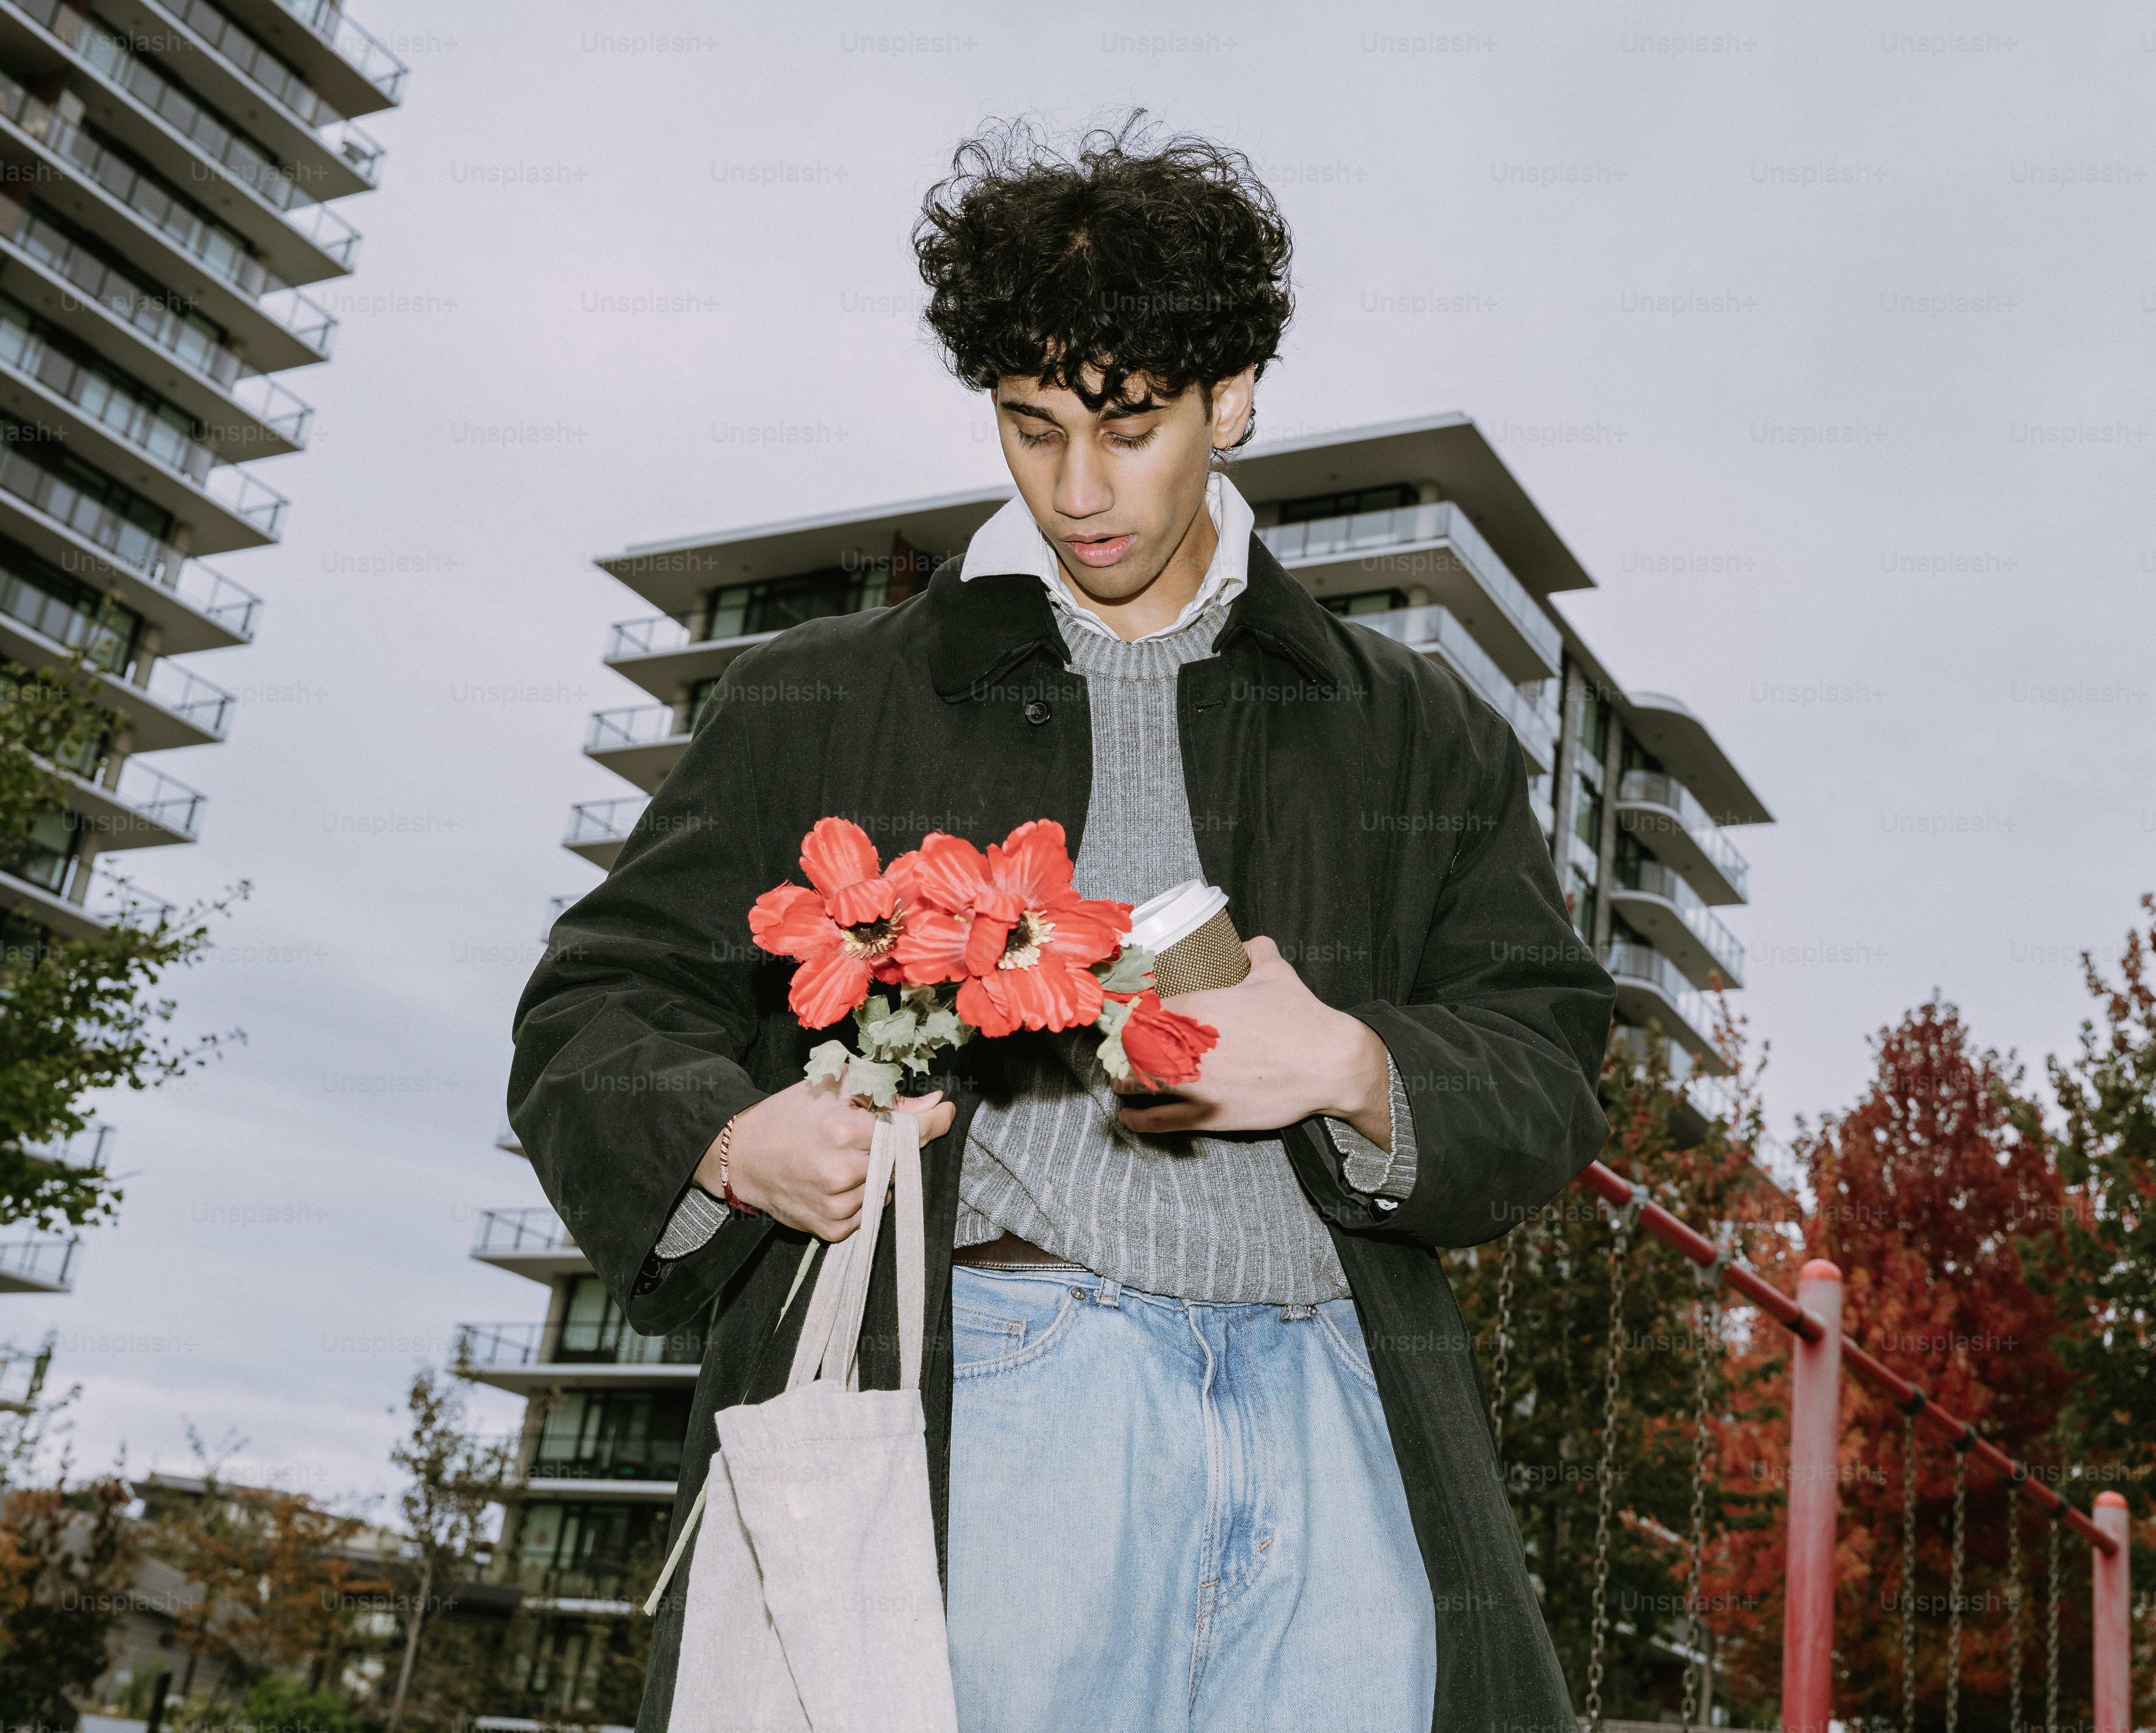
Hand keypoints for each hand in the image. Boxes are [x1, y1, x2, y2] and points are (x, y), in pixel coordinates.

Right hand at [701, 1078, 956, 1241]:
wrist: (743, 1154)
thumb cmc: (790, 1115)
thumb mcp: (834, 1088)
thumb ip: (888, 1094)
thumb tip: (934, 1102)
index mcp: (844, 1131)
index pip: (911, 1131)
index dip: (934, 1121)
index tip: (944, 1113)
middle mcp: (842, 1172)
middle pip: (900, 1161)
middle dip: (892, 1147)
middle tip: (865, 1136)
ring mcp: (837, 1205)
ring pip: (886, 1189)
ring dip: (876, 1174)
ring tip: (843, 1160)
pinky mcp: (830, 1229)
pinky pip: (867, 1215)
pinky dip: (861, 1199)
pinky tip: (836, 1183)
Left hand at [1112, 936, 1391, 1144]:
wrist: (1330, 1065)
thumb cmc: (1301, 1017)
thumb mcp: (1273, 969)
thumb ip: (1250, 949)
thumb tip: (1240, 943)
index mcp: (1194, 1005)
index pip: (1137, 1004)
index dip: (1123, 1007)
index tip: (1119, 1009)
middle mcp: (1186, 1046)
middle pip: (1128, 1043)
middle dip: (1118, 1043)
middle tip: (1116, 1042)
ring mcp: (1195, 1084)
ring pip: (1136, 1083)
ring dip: (1122, 1078)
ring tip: (1118, 1075)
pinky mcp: (1208, 1115)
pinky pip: (1159, 1121)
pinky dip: (1137, 1118)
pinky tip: (1128, 1113)